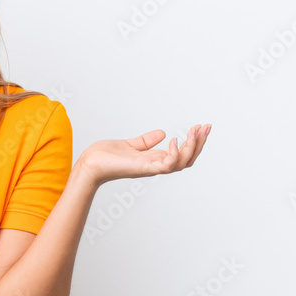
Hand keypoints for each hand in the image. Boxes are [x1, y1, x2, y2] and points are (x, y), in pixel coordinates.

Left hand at [76, 124, 210, 186]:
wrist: (90, 164)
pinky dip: (174, 154)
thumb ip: (146, 141)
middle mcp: (156, 165)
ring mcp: (151, 168)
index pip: (183, 154)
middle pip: (188, 159)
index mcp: (155, 160)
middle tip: (206, 126)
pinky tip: (175, 140)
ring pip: (182, 163)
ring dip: (192, 146)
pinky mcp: (143, 168)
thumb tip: (162, 133)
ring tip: (195, 130)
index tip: (202, 126)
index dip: (194, 142)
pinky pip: (167, 165)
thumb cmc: (105, 156)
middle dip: (200, 143)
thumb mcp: (131, 145)